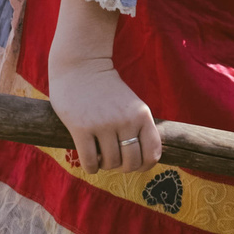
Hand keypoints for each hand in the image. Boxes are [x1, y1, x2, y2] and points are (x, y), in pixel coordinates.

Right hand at [47, 0, 159, 172]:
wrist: (81, 66)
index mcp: (142, 115)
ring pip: (110, 163)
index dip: (145, 166)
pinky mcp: (81, 128)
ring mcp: (103, 125)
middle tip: (114, 161)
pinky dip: (91, 167)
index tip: (135, 165)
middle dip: (123, 167)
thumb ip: (139, 127)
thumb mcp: (132, 105)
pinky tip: (90, 162)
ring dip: (105, 165)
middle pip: (131, 162)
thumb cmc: (107, 89)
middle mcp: (126, 121)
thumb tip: (144, 160)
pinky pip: (90, 161)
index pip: (153, 153)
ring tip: (100, 157)